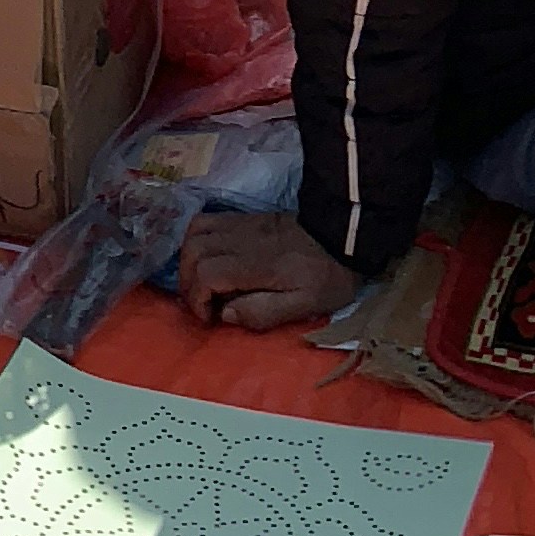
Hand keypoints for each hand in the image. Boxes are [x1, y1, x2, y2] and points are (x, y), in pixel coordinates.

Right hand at [174, 215, 362, 331]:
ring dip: (188, 261)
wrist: (347, 234)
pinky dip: (196, 240)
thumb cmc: (328, 275)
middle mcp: (243, 239)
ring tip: (201, 283)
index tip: (210, 318)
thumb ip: (263, 312)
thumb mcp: (306, 305)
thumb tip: (225, 314)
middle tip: (202, 304)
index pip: (205, 274)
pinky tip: (208, 259)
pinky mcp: (247, 217)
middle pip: (193, 252)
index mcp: (256, 264)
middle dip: (188, 283)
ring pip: (195, 232)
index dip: (197, 299)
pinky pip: (208, 221)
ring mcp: (243, 224)